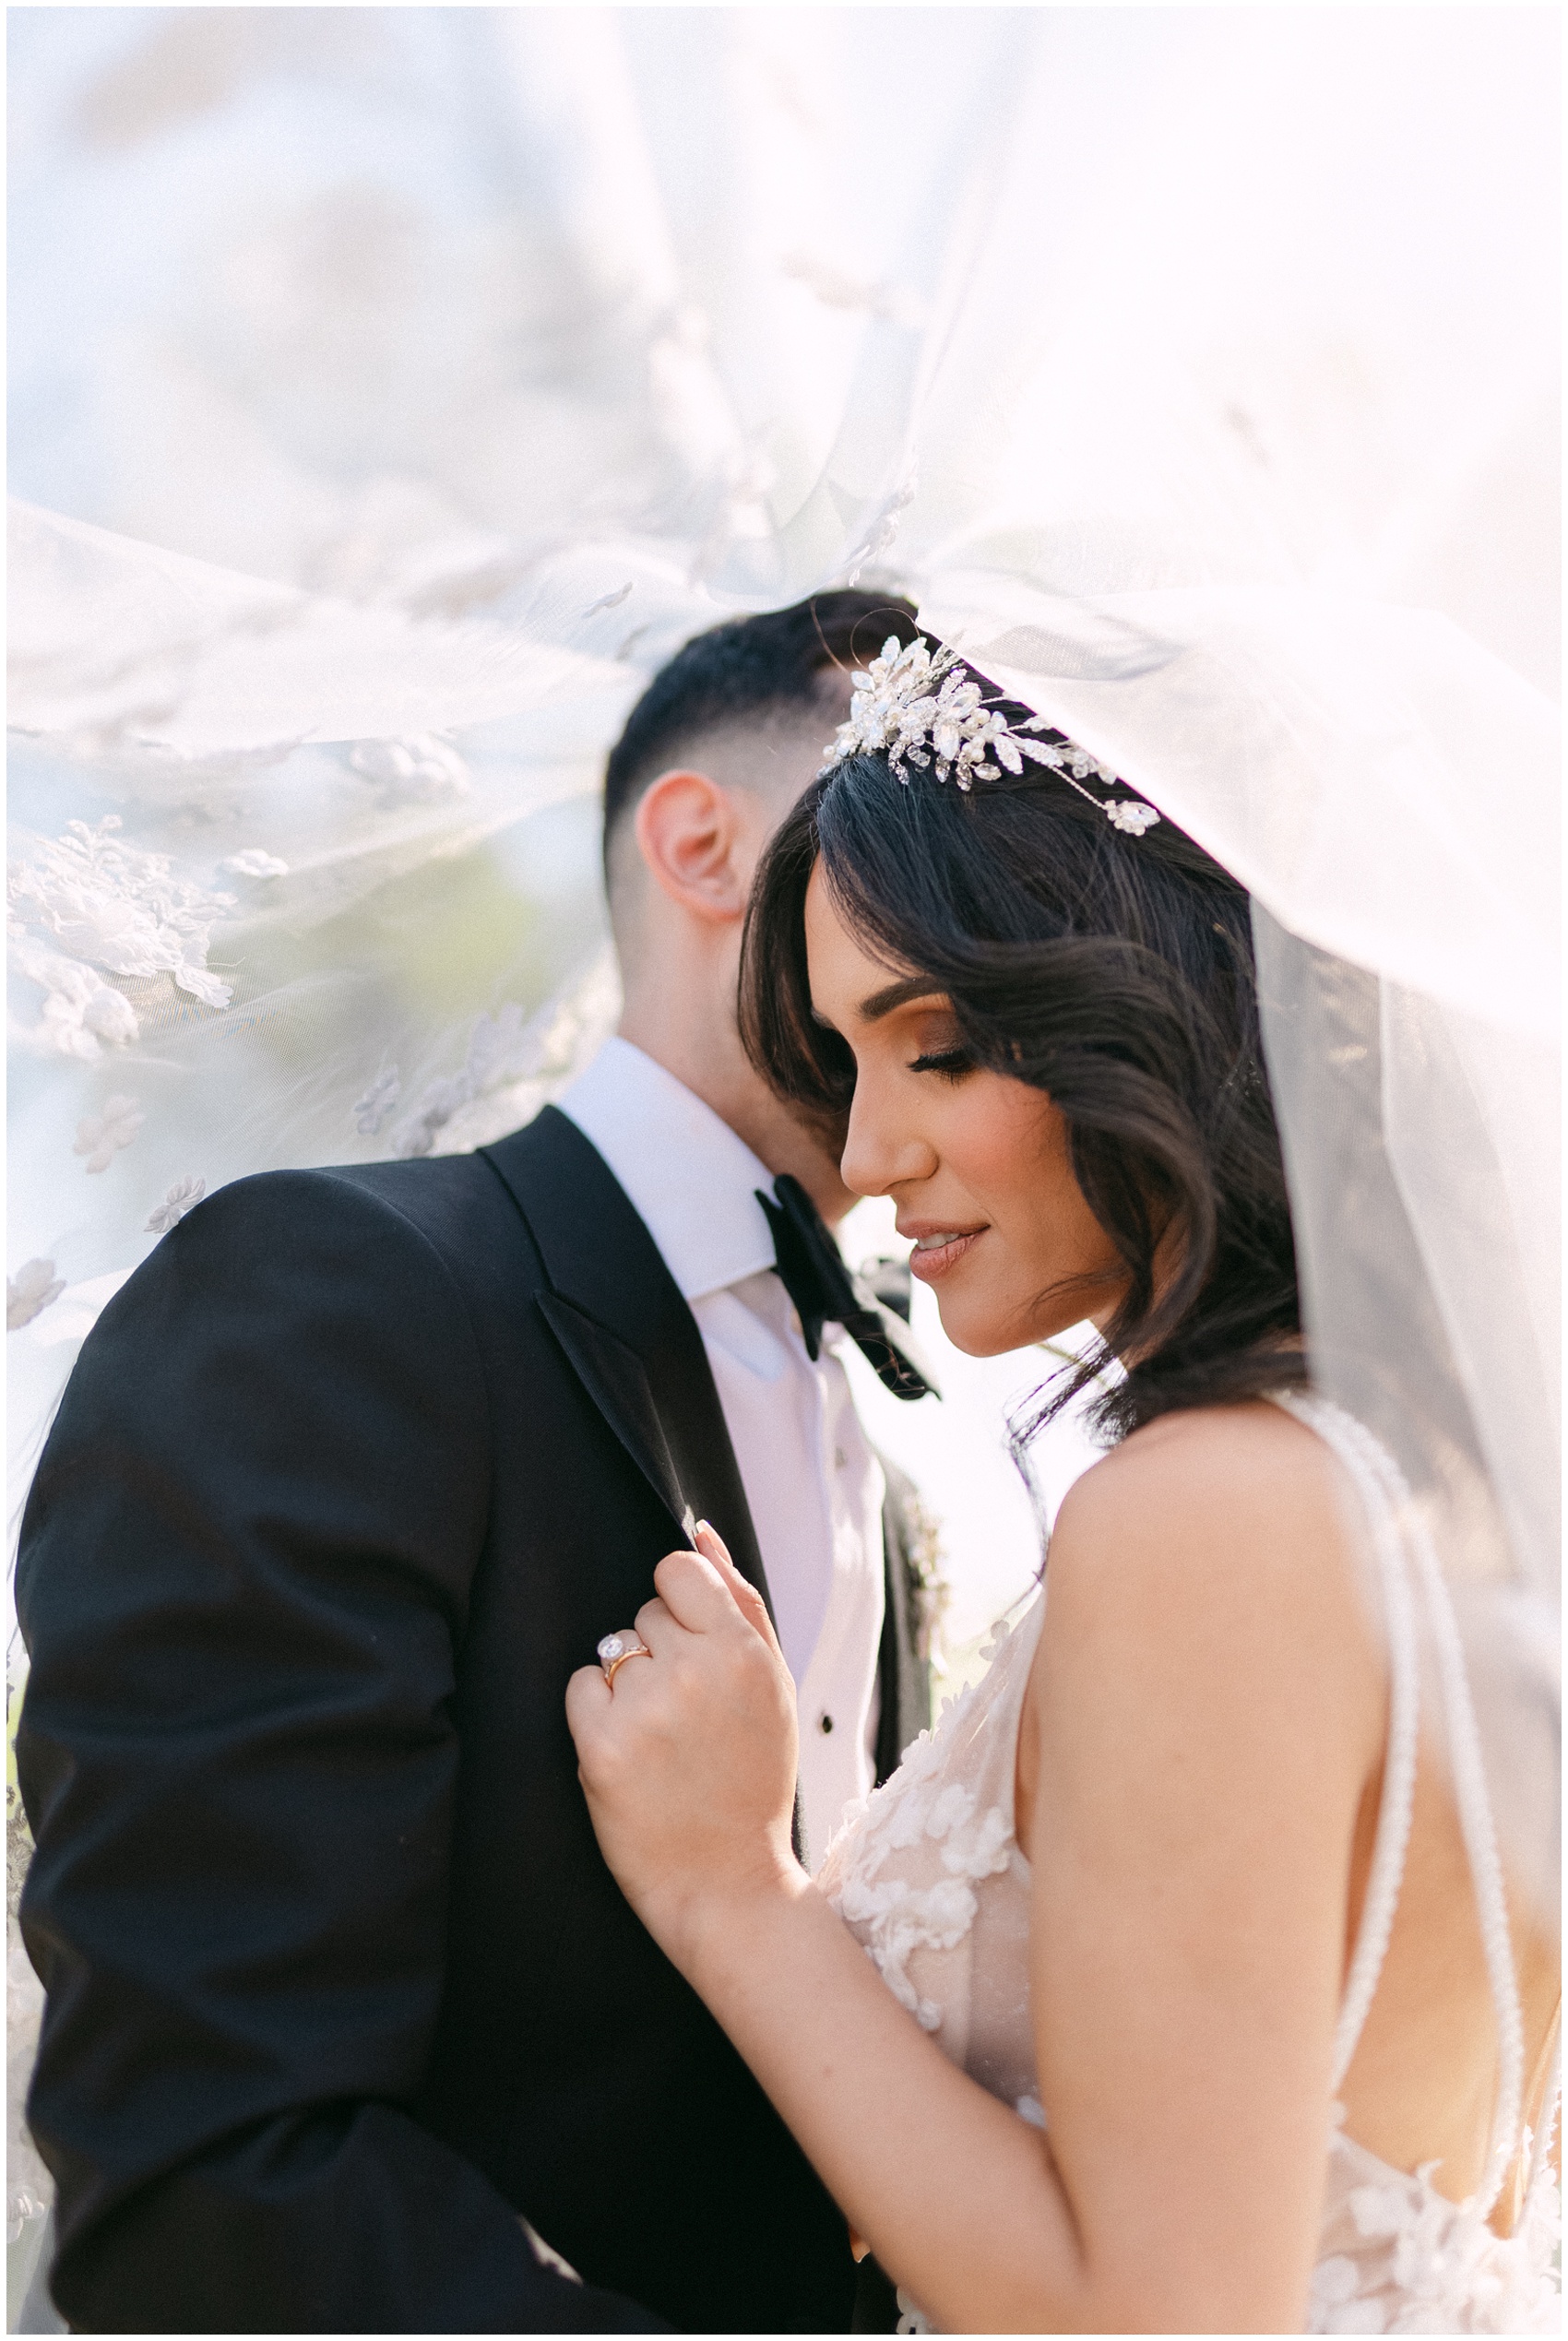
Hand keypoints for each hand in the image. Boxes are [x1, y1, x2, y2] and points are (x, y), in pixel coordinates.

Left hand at [566, 1524, 803, 1966]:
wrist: (729, 1885)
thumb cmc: (753, 1779)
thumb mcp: (774, 1686)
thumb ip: (739, 1601)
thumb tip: (700, 1531)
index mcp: (745, 1653)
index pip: (677, 1570)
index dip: (679, 1607)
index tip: (692, 1650)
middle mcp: (695, 1673)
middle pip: (641, 1614)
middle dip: (657, 1654)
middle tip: (689, 1714)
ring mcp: (646, 1711)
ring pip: (609, 1650)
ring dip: (626, 1686)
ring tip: (662, 1738)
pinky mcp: (602, 1749)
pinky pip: (578, 1688)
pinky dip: (594, 1714)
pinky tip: (630, 1752)